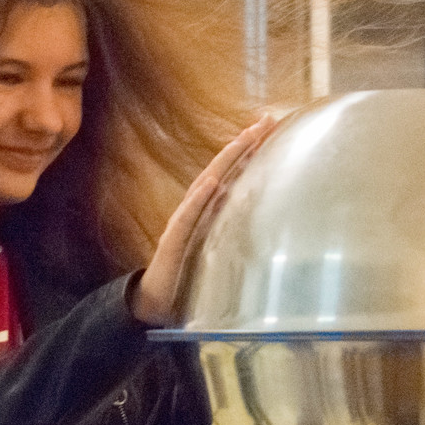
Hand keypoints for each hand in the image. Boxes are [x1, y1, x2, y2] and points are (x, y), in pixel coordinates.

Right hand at [130, 115, 275, 326]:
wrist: (154, 305)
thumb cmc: (188, 280)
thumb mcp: (219, 254)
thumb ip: (235, 237)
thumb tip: (269, 227)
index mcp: (206, 212)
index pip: (229, 174)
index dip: (248, 151)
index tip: (270, 127)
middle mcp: (194, 211)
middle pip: (220, 170)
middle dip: (243, 144)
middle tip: (266, 120)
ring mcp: (182, 224)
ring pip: (205, 185)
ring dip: (224, 161)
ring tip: (244, 140)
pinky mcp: (173, 243)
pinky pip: (187, 217)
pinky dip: (199, 198)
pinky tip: (211, 182)